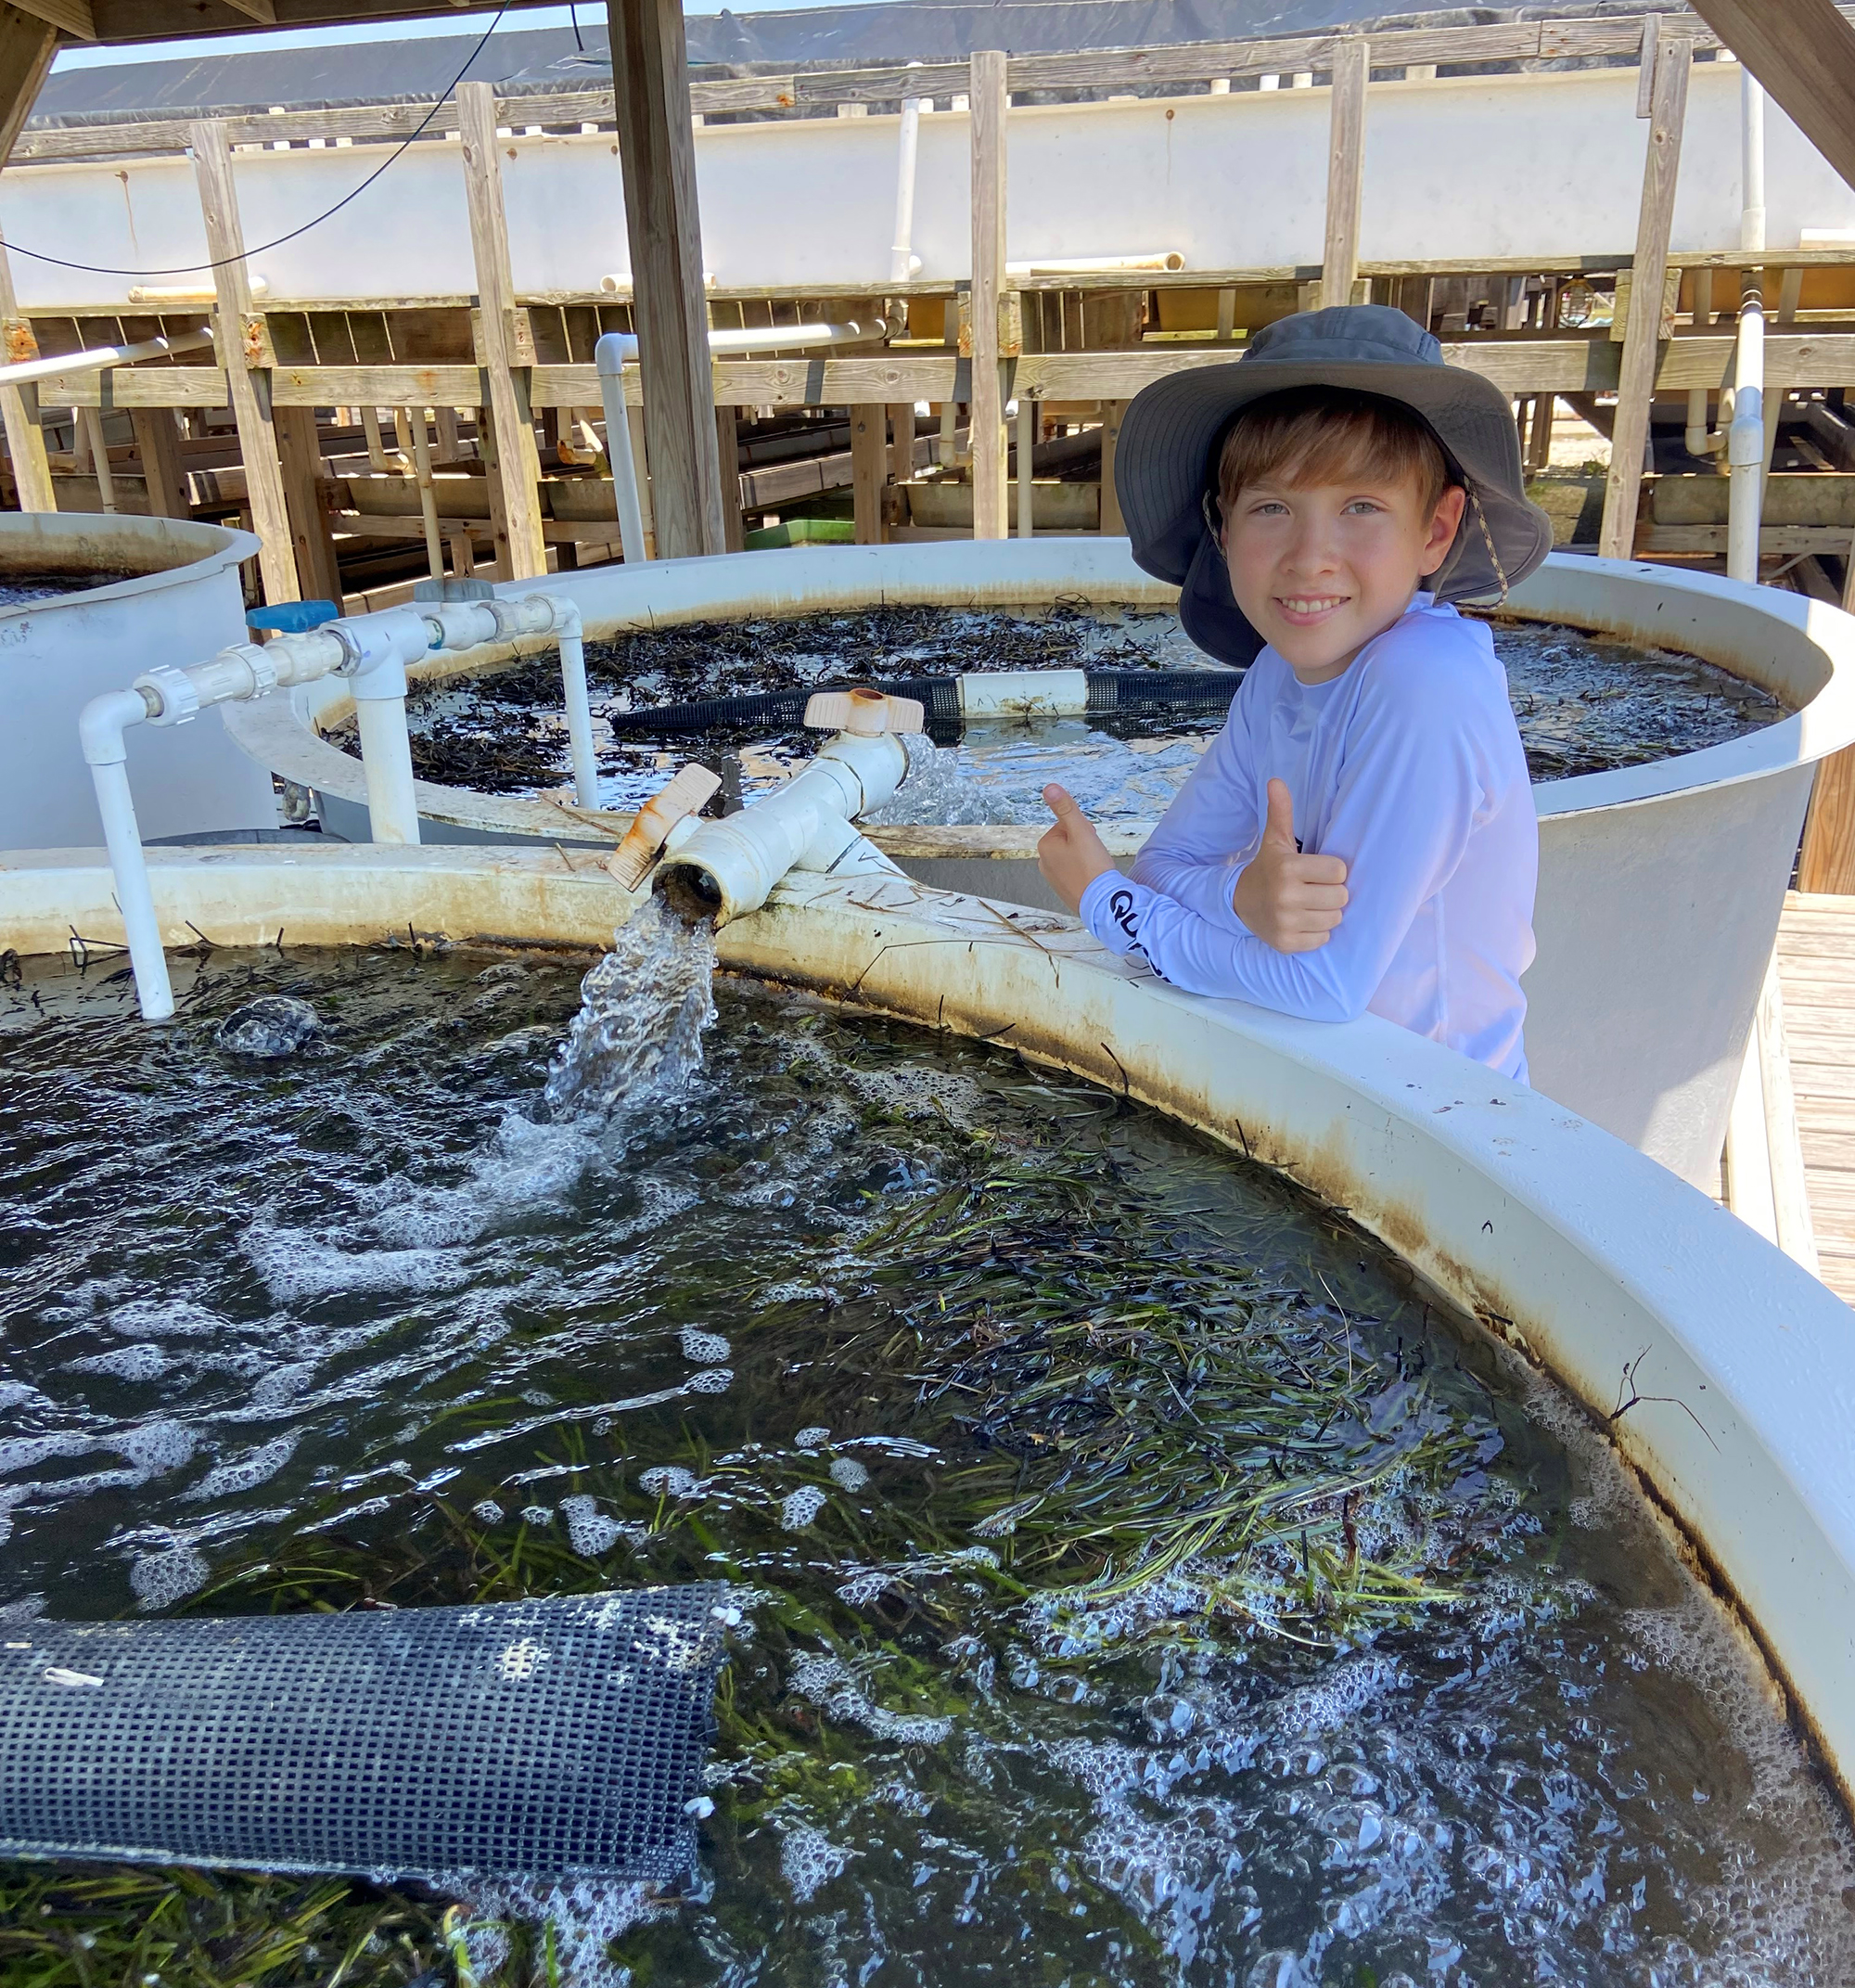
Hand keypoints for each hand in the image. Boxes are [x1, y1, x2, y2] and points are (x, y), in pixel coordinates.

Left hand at [1038, 783, 1115, 912]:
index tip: (1090, 843)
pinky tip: (1093, 878)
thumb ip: (1066, 808)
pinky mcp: (1064, 890)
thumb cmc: (1092, 867)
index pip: (1068, 825)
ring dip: (1087, 858)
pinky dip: (1086, 872)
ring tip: (1095, 868)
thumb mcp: (1081, 831)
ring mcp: (1053, 878)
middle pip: (1070, 841)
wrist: (1101, 903)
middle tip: (1095, 857)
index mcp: (1045, 846)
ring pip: (1075, 857)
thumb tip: (1049, 787)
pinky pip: (1077, 872)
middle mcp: (1044, 862)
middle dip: (1085, 844)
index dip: (1084, 830)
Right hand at [1231, 778, 1348, 952]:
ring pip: (1334, 919)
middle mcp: (1285, 896)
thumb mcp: (1275, 841)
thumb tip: (1276, 781)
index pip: (1339, 871)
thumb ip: (1280, 812)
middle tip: (1315, 890)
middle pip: (1340, 897)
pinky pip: (1322, 940)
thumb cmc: (1268, 869)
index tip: (1316, 872)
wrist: (1240, 904)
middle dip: (1332, 893)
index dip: (1332, 872)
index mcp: (1287, 868)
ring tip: (1310, 906)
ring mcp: (1285, 922)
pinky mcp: (1286, 943)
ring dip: (1327, 913)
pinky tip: (1303, 922)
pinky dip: (1317, 933)